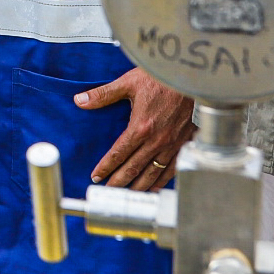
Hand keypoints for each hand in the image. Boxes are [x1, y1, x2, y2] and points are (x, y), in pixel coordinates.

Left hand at [77, 68, 196, 189]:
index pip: (118, 154)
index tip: (96, 176)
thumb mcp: (129, 82)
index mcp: (140, 127)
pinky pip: (172, 168)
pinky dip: (162, 181)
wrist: (193, 78)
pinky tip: (155, 187)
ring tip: (128, 195)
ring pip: (153, 173)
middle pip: (133, 169)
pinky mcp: (185, 143)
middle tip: (108, 192)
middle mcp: (156, 140)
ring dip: (139, 186)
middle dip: (118, 182)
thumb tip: (80, 100)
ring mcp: (172, 144)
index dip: (105, 167)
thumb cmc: (162, 78)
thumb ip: (103, 94)